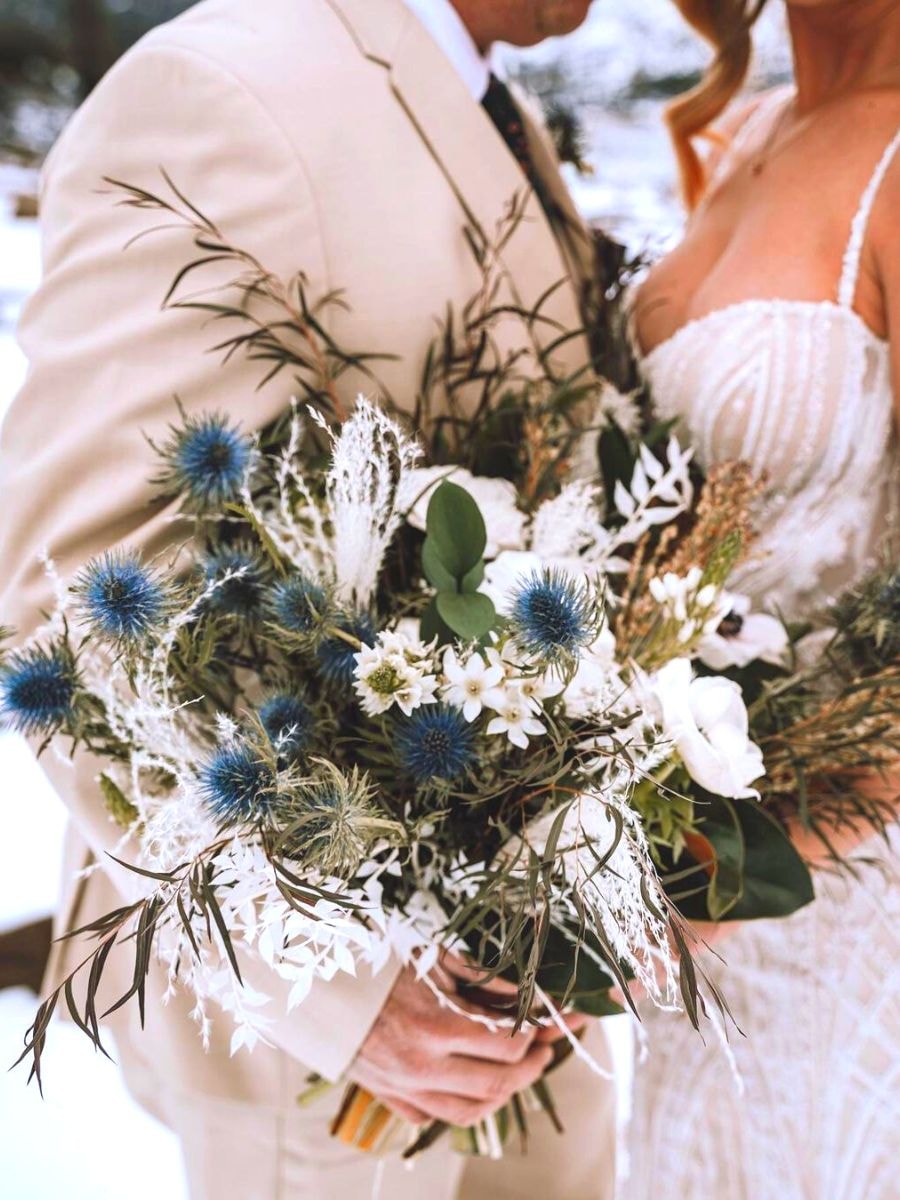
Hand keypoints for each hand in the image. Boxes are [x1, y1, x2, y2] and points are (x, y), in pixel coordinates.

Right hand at [349, 953, 584, 1127]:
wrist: (320, 989)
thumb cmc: (379, 966)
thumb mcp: (434, 961)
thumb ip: (483, 980)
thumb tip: (527, 994)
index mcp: (436, 1027)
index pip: (507, 1046)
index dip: (533, 1035)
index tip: (543, 1021)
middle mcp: (423, 1067)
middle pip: (498, 1084)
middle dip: (532, 1067)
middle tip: (546, 1050)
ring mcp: (406, 1089)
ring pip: (472, 1111)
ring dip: (504, 1093)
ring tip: (518, 1071)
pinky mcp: (391, 1098)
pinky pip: (437, 1117)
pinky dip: (463, 1105)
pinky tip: (474, 1084)